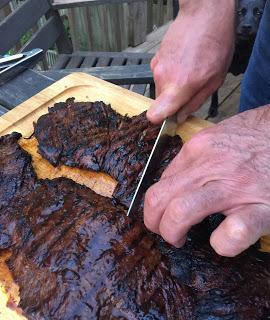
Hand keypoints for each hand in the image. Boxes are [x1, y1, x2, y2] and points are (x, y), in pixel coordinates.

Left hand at [144, 106, 269, 256]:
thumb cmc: (258, 137)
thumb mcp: (219, 137)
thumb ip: (196, 158)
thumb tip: (175, 182)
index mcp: (199, 148)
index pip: (161, 182)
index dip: (157, 203)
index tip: (163, 212)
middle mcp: (211, 165)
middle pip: (159, 197)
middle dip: (153, 222)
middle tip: (164, 230)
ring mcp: (235, 186)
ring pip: (180, 212)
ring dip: (171, 233)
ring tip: (180, 239)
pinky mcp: (262, 208)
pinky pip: (232, 234)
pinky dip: (221, 244)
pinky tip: (222, 241)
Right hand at [147, 0, 234, 123]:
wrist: (203, 14)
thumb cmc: (214, 44)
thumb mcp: (214, 80)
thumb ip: (194, 103)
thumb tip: (180, 117)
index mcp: (179, 87)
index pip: (154, 115)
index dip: (161, 121)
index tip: (170, 119)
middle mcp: (163, 78)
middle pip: (161, 103)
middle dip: (174, 101)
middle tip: (191, 89)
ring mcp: (156, 68)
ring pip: (161, 89)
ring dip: (172, 87)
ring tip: (189, 72)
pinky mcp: (155, 60)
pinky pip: (160, 76)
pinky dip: (170, 75)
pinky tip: (183, 63)